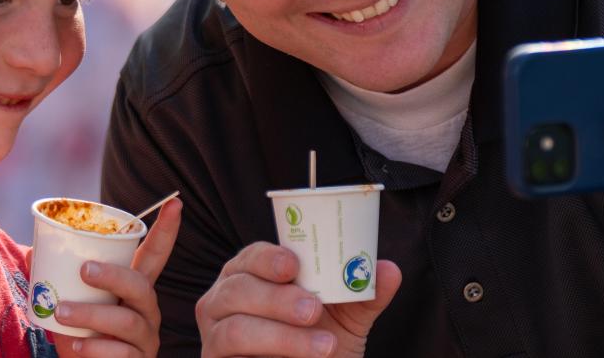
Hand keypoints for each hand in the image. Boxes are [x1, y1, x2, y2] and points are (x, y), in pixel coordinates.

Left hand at [53, 199, 183, 357]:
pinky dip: (95, 348)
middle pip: (140, 285)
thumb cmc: (81, 334)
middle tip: (84, 270)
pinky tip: (76, 346)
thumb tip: (33, 252)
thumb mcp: (70, 303)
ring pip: (126, 321)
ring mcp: (146, 336)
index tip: (175, 202)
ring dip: (91, 315)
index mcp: (133, 287)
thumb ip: (56, 279)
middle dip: (113, 275)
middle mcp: (146, 308)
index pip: (155, 254)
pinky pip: (121, 353)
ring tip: (61, 312)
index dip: (166, 230)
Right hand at [195, 242, 402, 357]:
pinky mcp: (214, 357)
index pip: (251, 255)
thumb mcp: (348, 318)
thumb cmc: (319, 342)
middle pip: (238, 287)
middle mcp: (226, 297)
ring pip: (236, 326)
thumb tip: (388, 269)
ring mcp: (215, 331)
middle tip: (314, 308)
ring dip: (282, 336)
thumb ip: (366, 293)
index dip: (268, 257)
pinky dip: (272, 351)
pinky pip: (229, 351)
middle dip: (277, 298)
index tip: (294, 266)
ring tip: (324, 345)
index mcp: (253, 274)